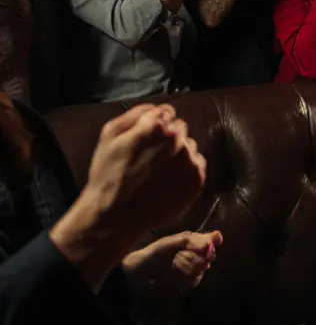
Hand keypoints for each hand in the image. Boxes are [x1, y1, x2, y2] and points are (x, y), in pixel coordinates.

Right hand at [82, 104, 207, 236]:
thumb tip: (159, 108)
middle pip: (181, 129)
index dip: (156, 124)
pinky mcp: (197, 180)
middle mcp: (178, 141)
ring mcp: (190, 162)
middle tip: (151, 156)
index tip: (146, 138)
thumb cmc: (109, 174)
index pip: (167, 112)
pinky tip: (168, 180)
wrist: (116, 216)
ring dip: (178, 155)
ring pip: (190, 147)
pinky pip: (198, 166)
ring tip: (158, 171)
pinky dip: (186, 171)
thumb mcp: (109, 135)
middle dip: (168, 138)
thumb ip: (136, 114)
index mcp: (158, 127)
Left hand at [123, 230, 222, 294]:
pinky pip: (196, 280)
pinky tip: (177, 276)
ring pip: (204, 268)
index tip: (213, 244)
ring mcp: (192, 267)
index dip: (215, 241)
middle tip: (184, 257)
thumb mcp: (169, 243)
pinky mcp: (187, 280)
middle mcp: (194, 253)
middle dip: (200, 257)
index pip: (212, 238)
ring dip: (191, 268)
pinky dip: (188, 279)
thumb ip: (190, 240)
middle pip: (210, 254)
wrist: (138, 274)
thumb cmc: (152, 254)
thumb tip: (210, 241)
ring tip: (176, 267)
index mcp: (191, 240)